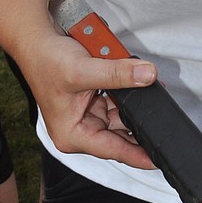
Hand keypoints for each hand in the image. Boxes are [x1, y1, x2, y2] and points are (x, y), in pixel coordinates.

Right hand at [20, 28, 158, 168]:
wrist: (38, 42)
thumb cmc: (47, 62)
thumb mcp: (84, 70)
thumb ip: (118, 74)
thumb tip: (147, 76)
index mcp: (73, 135)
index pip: (112, 150)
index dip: (138, 155)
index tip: (159, 160)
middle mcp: (81, 130)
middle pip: (121, 134)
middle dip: (140, 121)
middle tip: (163, 116)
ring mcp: (89, 115)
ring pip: (123, 115)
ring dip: (136, 102)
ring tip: (150, 90)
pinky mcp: (95, 101)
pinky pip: (120, 101)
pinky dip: (130, 91)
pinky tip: (140, 82)